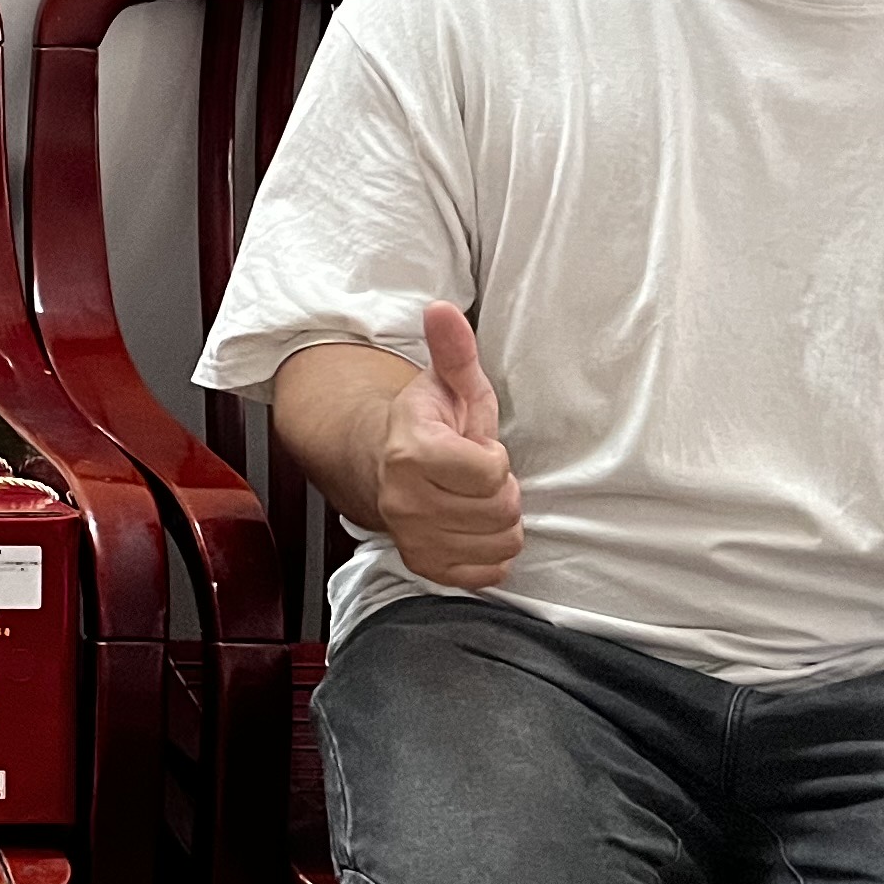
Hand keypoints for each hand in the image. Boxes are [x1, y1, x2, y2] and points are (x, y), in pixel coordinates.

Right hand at [373, 302, 524, 589]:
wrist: (382, 465)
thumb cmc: (429, 424)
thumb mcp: (449, 383)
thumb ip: (454, 350)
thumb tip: (442, 311)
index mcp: (412, 452)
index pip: (492, 472)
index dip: (495, 457)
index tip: (475, 447)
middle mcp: (405, 501)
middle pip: (501, 510)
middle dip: (501, 491)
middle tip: (476, 476)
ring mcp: (413, 538)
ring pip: (501, 543)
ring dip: (498, 521)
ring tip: (474, 499)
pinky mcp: (424, 566)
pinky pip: (488, 572)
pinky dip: (490, 552)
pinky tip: (471, 526)